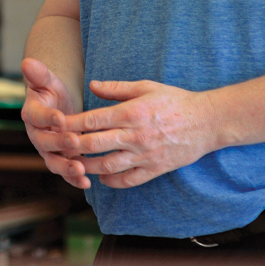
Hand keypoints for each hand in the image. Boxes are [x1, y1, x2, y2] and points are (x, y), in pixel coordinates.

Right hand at [20, 57, 90, 188]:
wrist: (55, 106)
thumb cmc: (50, 91)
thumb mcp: (46, 80)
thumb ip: (38, 73)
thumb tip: (27, 61)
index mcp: (31, 113)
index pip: (37, 116)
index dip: (47, 117)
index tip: (60, 117)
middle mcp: (37, 134)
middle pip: (44, 143)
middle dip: (59, 143)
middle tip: (75, 142)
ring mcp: (48, 150)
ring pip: (53, 162)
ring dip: (66, 168)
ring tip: (81, 171)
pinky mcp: (60, 159)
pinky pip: (65, 172)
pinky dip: (74, 179)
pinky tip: (87, 182)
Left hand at [60, 79, 217, 187]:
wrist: (208, 122)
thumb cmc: (175, 100)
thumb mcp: (146, 86)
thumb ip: (117, 88)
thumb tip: (92, 84)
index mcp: (132, 113)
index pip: (94, 120)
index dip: (72, 123)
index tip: (56, 124)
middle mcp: (136, 136)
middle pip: (96, 144)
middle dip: (73, 146)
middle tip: (58, 147)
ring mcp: (146, 155)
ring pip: (109, 165)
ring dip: (88, 166)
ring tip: (74, 164)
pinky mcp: (156, 169)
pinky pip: (130, 180)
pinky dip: (113, 181)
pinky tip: (101, 178)